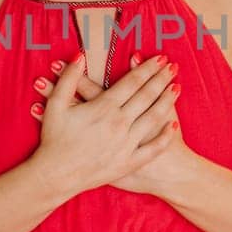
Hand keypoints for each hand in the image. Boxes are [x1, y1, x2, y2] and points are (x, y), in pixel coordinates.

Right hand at [28, 51, 180, 194]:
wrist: (56, 176)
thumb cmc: (54, 140)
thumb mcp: (56, 105)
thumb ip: (69, 78)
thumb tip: (79, 55)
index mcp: (104, 107)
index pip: (132, 82)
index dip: (147, 68)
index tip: (159, 58)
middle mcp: (119, 123)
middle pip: (147, 96)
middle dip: (161, 79)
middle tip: (172, 66)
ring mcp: (126, 144)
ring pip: (153, 117)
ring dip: (167, 101)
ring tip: (176, 87)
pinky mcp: (129, 162)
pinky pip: (153, 148)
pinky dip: (165, 136)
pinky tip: (174, 125)